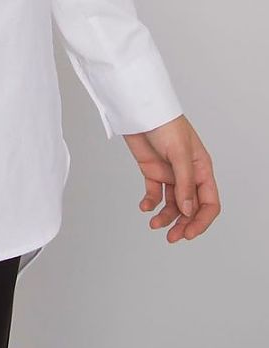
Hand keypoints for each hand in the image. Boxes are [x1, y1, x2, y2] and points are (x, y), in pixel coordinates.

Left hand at [122, 113, 219, 243]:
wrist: (139, 110)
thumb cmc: (165, 124)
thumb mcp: (179, 153)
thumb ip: (184, 184)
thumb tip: (188, 211)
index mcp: (202, 169)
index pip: (209, 203)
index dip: (202, 221)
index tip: (189, 233)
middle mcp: (188, 174)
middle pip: (191, 207)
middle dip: (183, 224)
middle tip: (172, 237)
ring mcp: (170, 173)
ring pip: (173, 204)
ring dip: (166, 217)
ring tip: (154, 224)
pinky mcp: (152, 170)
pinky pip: (154, 193)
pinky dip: (150, 202)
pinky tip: (145, 207)